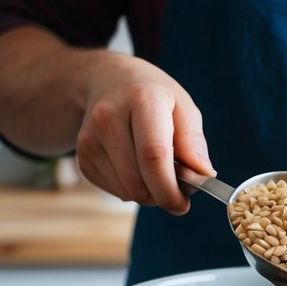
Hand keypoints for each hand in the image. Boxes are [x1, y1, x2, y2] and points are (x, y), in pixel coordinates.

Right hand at [74, 53, 213, 213]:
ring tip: (154, 168)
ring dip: (147, 192)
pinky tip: (134, 165)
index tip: (183, 204)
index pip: (153, 155)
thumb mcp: (182, 106)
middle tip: (176, 186)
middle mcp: (109, 118)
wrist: (108, 81)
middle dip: (162, 195)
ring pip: (126, 192)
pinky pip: (114, 191)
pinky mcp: (82, 157)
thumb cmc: (153, 97)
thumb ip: (193, 142)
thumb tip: (204, 175)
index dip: (169, 189)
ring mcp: (90, 139)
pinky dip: (131, 189)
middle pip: (137, 182)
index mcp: (142, 100)